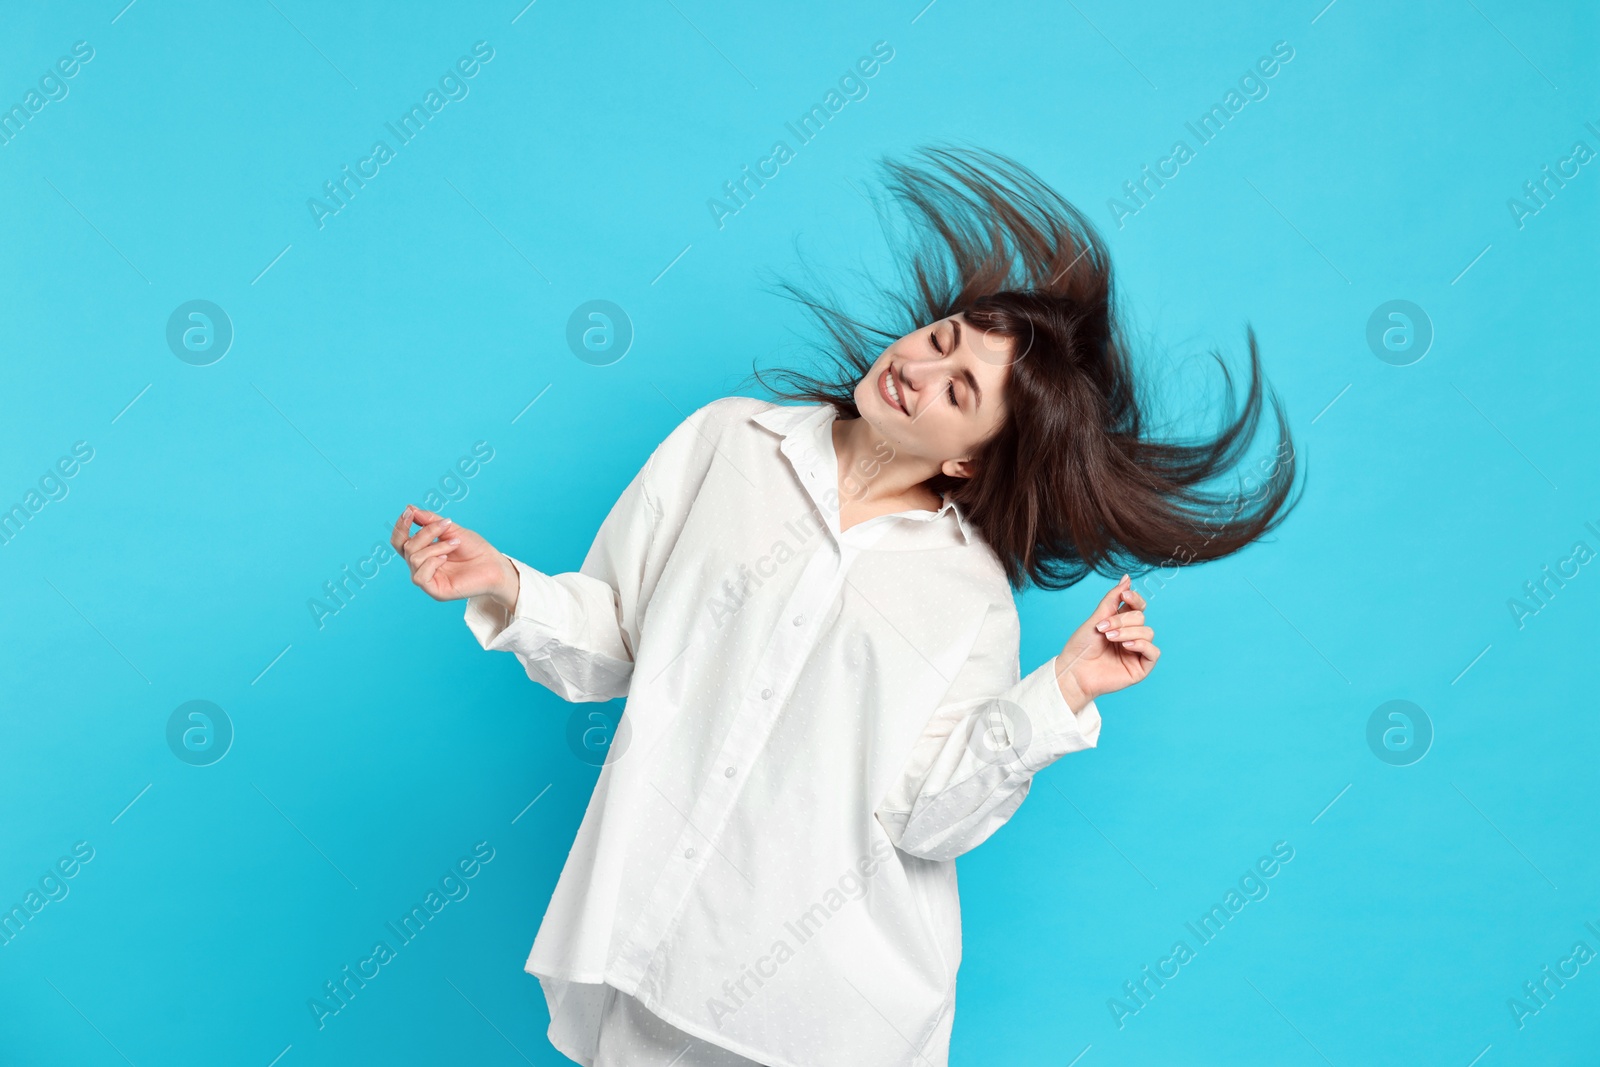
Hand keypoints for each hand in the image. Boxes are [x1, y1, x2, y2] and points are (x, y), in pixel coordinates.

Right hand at [389, 504, 518, 609]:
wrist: (495, 565)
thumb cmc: (475, 549)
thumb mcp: (451, 529)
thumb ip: (431, 521)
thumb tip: (410, 508)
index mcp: (423, 552)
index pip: (400, 541)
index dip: (400, 526)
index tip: (409, 512)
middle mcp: (422, 566)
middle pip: (406, 547)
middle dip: (426, 533)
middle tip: (447, 526)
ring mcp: (428, 579)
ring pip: (414, 558)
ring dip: (436, 546)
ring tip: (455, 544)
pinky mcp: (435, 591)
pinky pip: (419, 576)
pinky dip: (432, 563)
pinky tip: (445, 558)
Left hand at [1054, 574, 1159, 706]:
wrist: (1074, 670)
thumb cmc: (1081, 646)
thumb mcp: (1097, 618)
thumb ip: (1113, 599)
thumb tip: (1127, 578)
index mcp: (1121, 624)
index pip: (1138, 606)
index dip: (1134, 599)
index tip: (1124, 596)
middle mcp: (1131, 636)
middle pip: (1140, 618)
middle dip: (1122, 620)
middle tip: (1103, 628)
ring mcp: (1137, 652)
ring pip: (1147, 632)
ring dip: (1128, 632)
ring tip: (1110, 638)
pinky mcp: (1141, 667)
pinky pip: (1153, 652)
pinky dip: (1141, 645)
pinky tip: (1126, 646)